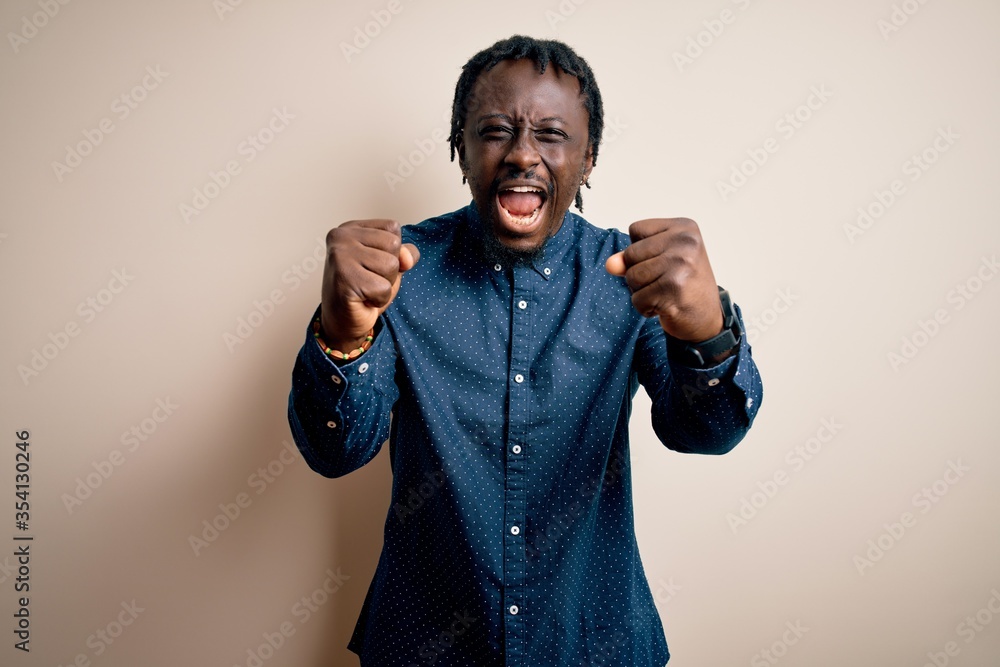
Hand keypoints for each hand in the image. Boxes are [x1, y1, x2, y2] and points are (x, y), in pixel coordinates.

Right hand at [320, 219, 418, 349]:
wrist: (343, 321)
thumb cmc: (365, 290)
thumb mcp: (390, 265)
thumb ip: (404, 254)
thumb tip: (407, 258)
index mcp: (350, 228)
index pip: (392, 227)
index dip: (392, 251)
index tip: (371, 265)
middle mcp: (341, 237)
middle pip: (393, 244)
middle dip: (390, 269)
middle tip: (368, 280)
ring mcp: (339, 256)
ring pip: (391, 265)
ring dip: (385, 285)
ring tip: (366, 289)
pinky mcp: (343, 279)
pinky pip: (383, 288)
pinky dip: (379, 299)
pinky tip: (362, 300)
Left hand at [605, 218, 721, 341]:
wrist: (706, 317)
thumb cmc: (681, 284)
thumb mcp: (659, 260)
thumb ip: (631, 257)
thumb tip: (610, 265)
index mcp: (684, 227)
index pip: (636, 230)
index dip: (640, 250)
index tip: (665, 261)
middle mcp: (686, 242)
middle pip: (630, 254)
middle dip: (638, 273)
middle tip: (665, 280)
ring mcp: (681, 265)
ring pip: (631, 277)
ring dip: (641, 291)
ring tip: (664, 292)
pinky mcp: (674, 290)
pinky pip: (637, 299)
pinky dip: (646, 308)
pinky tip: (666, 306)